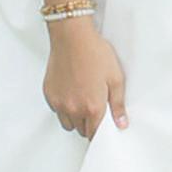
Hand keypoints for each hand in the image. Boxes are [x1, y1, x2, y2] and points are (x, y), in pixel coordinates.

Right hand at [43, 20, 126, 137]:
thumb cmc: (95, 53)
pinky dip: (63, 107)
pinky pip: (56, 110)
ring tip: (82, 99)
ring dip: (75, 118)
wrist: (73, 37)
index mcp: (92, 107)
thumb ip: (118, 104)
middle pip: (81, 130)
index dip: (100, 131)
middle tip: (94, 106)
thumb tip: (121, 124)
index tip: (102, 125)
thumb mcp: (116, 78)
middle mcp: (73, 109)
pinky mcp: (49, 95)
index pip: (95, 134)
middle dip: (88, 123)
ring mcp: (59, 103)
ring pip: (67, 123)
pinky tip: (71, 92)